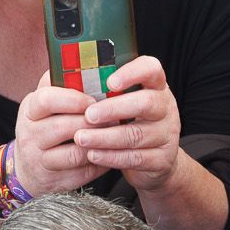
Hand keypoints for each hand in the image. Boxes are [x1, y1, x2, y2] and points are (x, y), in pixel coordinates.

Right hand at [13, 73, 108, 195]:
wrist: (30, 168)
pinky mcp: (56, 180)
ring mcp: (40, 159)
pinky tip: (110, 153)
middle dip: (94, 123)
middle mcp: (30, 134)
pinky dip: (101, 162)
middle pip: (64, 126)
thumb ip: (63, 84)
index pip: (46, 99)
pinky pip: (85, 171)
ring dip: (100, 143)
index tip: (94, 99)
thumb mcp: (47, 103)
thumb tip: (87, 60)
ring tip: (115, 135)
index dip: (74, 99)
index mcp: (30, 109)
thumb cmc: (46, 127)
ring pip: (76, 152)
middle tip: (114, 118)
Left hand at [74, 54, 184, 192]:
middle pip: (146, 103)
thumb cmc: (127, 123)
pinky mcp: (163, 159)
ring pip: (136, 134)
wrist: (153, 160)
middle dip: (113, 109)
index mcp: (154, 86)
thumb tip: (62, 77)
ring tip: (81, 138)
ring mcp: (167, 134)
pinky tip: (93, 154)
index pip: (151, 69)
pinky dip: (111, 157)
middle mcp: (165, 107)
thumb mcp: (119, 102)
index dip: (132, 73)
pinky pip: (136, 158)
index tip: (109, 82)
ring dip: (105, 137)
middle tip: (88, 115)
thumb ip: (98, 89)